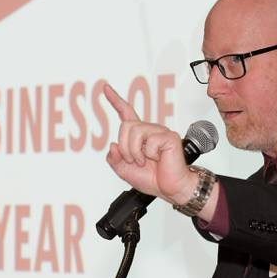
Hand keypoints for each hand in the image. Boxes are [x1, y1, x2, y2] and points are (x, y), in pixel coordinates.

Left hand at [103, 83, 195, 204]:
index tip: (106, 88)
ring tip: (143, 161)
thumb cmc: (153, 179)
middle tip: (133, 160)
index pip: (126, 113)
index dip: (115, 101)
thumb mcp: (125, 171)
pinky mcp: (169, 137)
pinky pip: (151, 141)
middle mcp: (149, 131)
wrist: (171, 188)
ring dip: (135, 151)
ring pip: (136, 131)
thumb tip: (112, 145)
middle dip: (124, 146)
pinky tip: (157, 159)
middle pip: (126, 125)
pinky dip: (149, 154)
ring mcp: (160, 132)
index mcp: (139, 136)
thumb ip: (115, 159)